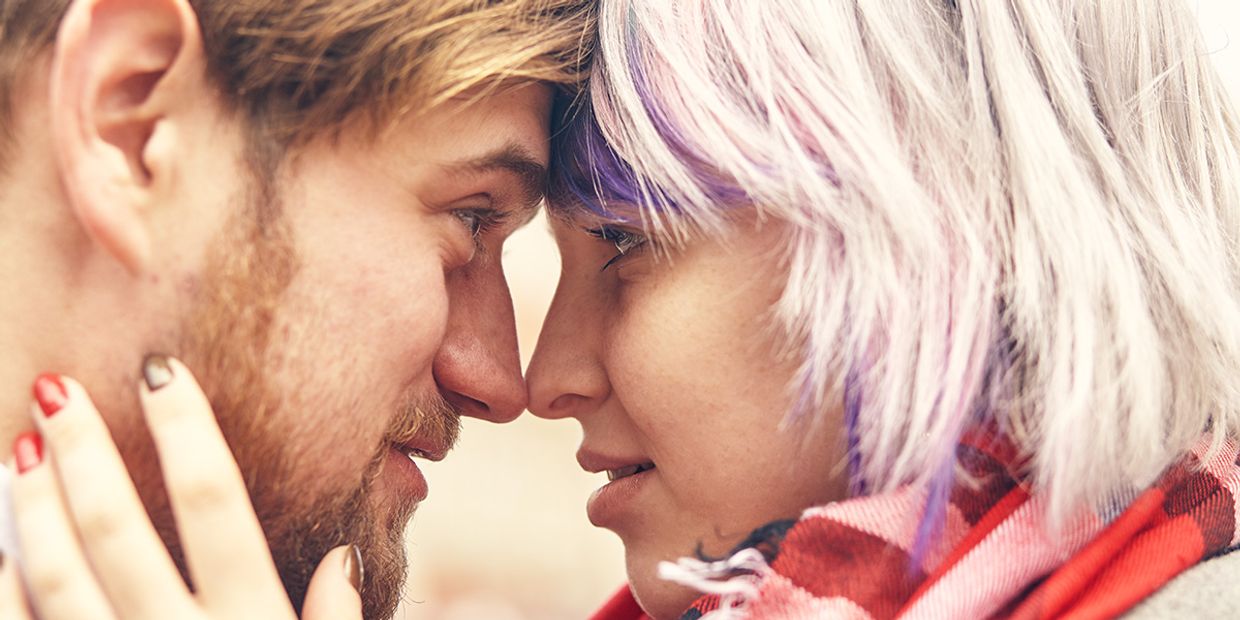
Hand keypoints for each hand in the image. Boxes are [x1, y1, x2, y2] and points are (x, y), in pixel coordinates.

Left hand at [0, 356, 362, 619]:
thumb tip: (346, 558)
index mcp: (250, 619)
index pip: (212, 501)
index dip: (184, 430)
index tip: (160, 371)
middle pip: (116, 528)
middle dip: (83, 452)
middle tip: (55, 389)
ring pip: (59, 574)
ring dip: (34, 506)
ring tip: (22, 445)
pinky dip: (8, 586)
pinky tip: (1, 547)